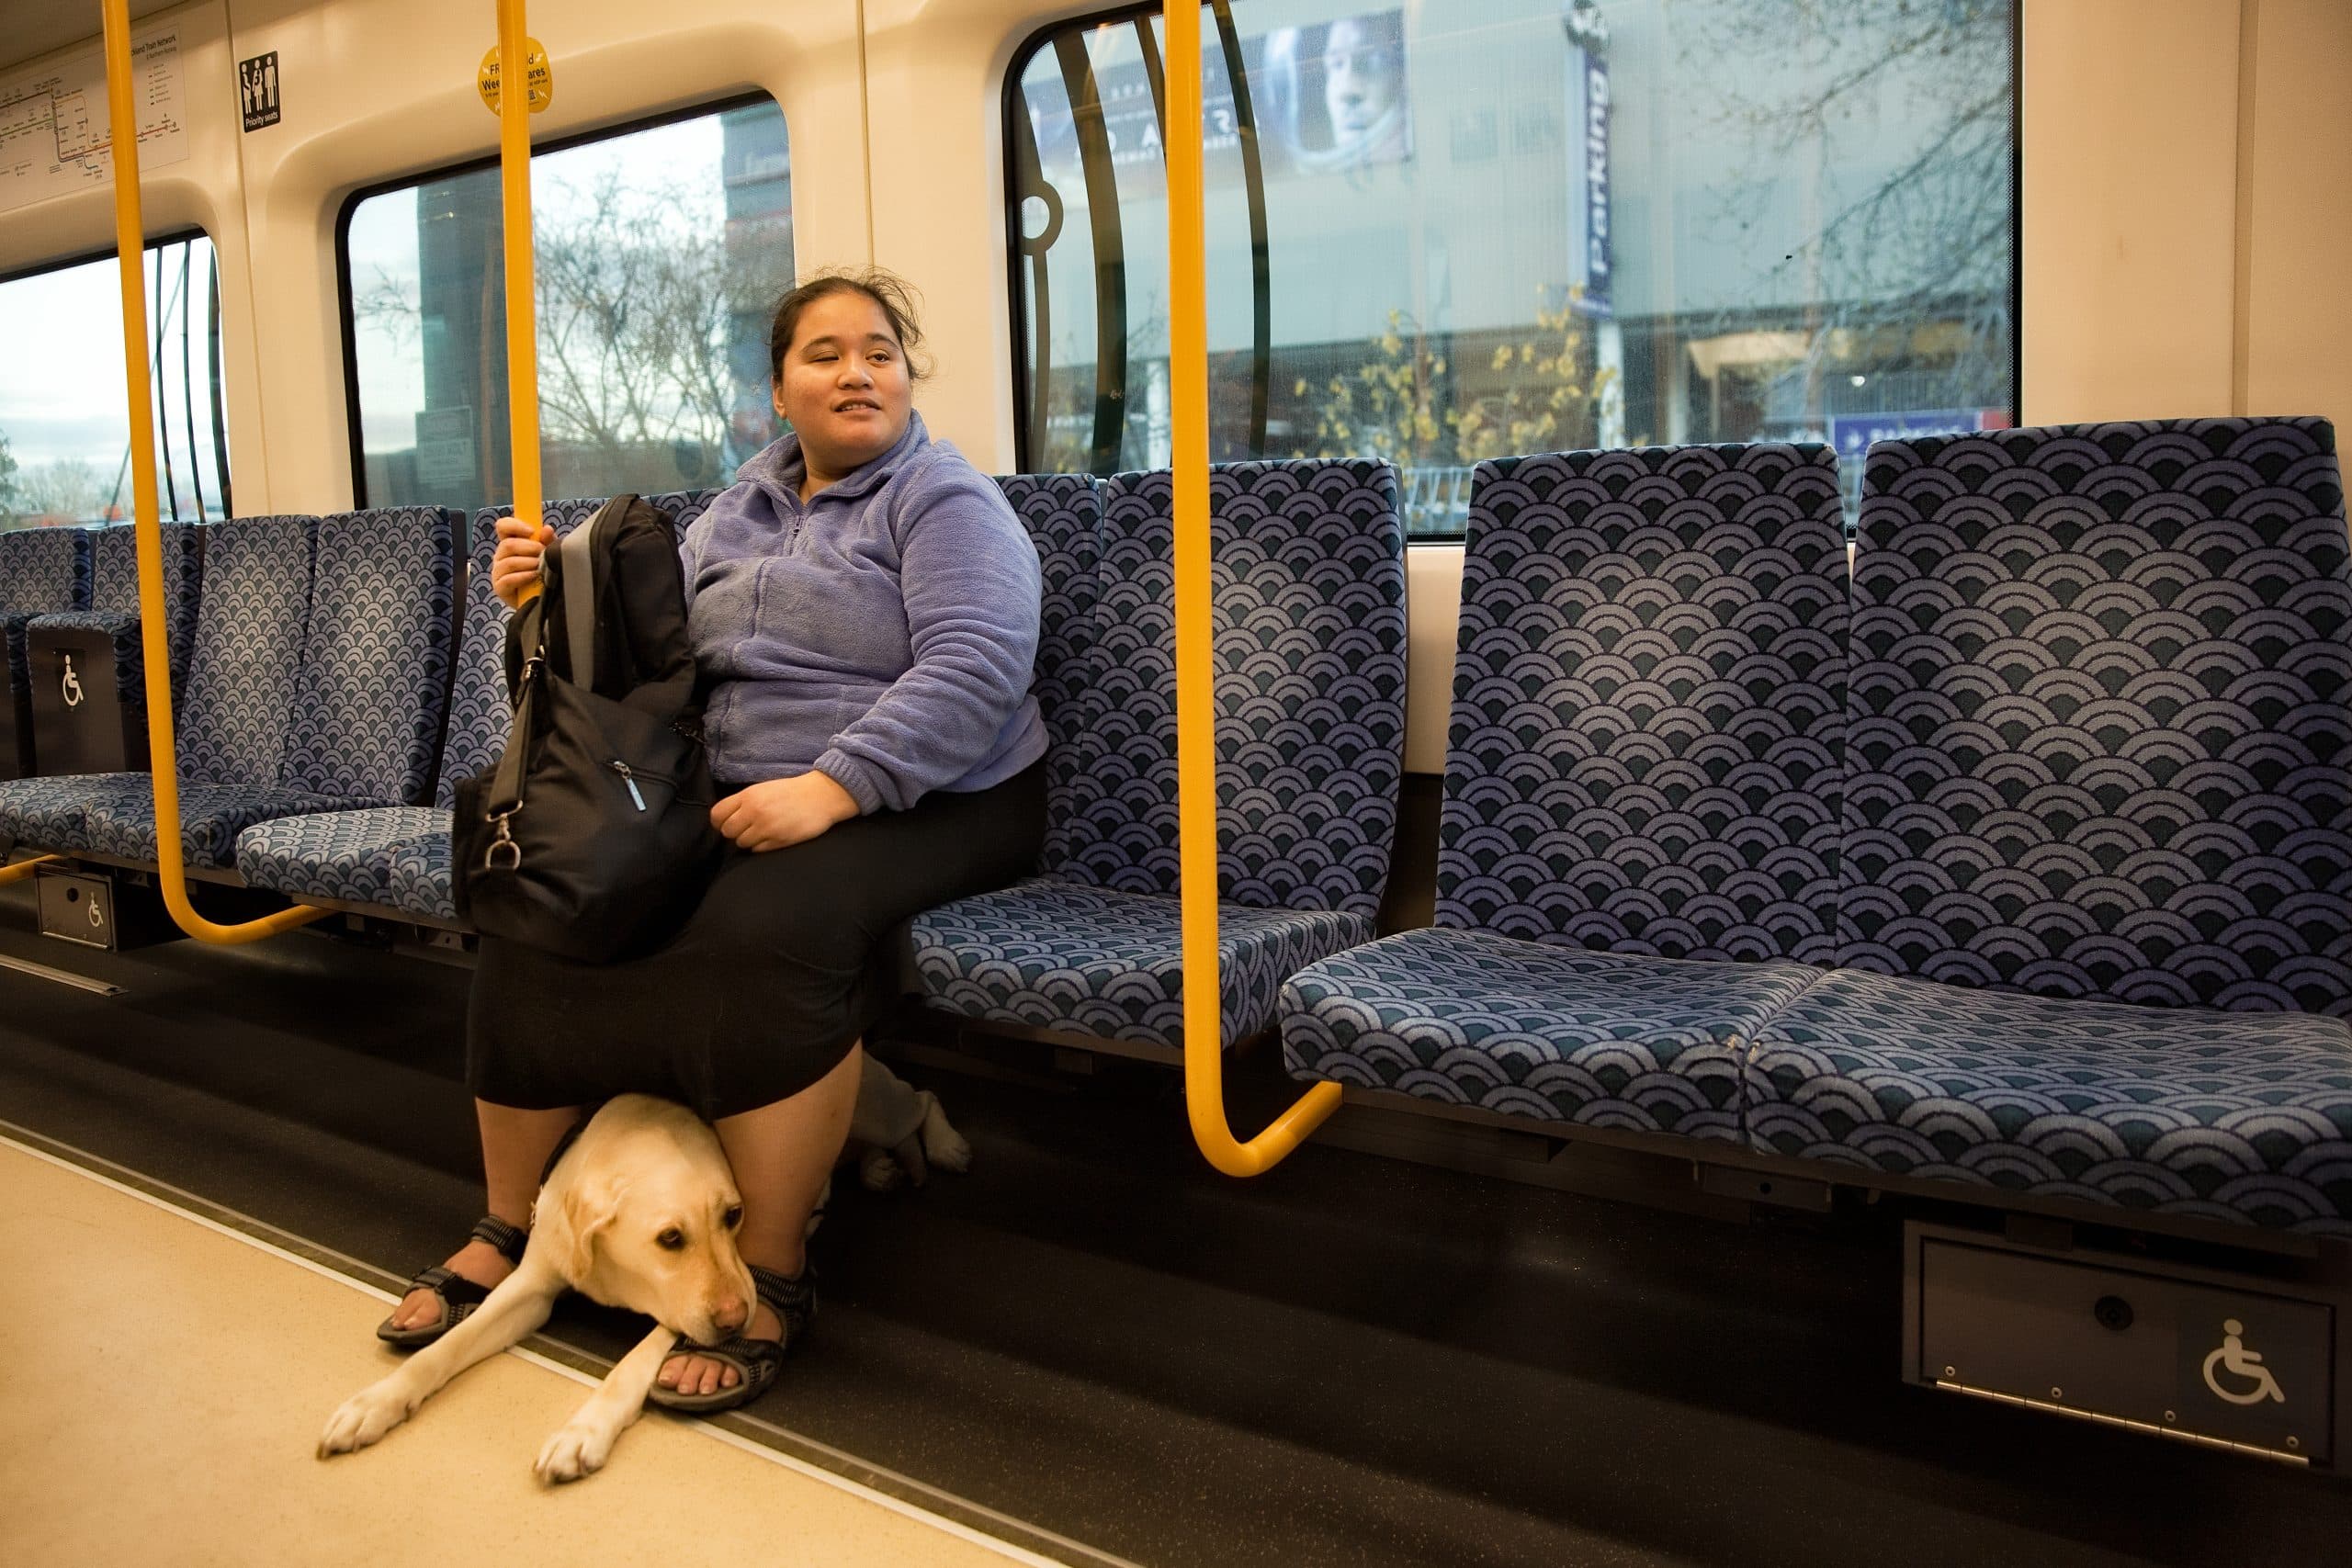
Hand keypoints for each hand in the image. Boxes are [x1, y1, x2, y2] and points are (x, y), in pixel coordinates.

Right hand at [491, 514, 556, 607]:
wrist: (542, 600)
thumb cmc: (544, 573)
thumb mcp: (548, 554)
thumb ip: (547, 541)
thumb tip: (547, 529)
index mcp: (510, 543)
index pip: (503, 526)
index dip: (514, 525)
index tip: (531, 531)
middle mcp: (501, 556)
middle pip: (508, 544)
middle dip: (529, 548)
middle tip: (543, 553)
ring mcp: (498, 572)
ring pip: (509, 562)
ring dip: (528, 563)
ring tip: (541, 567)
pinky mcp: (499, 587)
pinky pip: (508, 579)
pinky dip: (524, 576)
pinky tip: (534, 576)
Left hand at [711, 772, 859, 851]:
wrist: (823, 795)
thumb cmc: (794, 791)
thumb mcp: (764, 789)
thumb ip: (744, 801)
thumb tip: (727, 818)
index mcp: (749, 796)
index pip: (717, 815)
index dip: (719, 822)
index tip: (726, 824)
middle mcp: (754, 811)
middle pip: (728, 831)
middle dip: (734, 832)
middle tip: (747, 829)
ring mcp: (766, 827)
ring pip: (742, 843)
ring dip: (749, 840)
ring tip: (762, 832)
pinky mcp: (779, 841)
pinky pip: (757, 850)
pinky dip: (761, 846)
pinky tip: (772, 837)